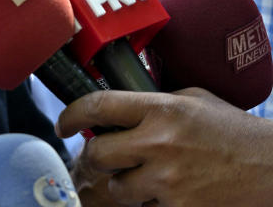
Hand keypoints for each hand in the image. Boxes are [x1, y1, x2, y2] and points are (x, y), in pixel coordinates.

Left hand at [58, 88, 272, 205]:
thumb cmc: (235, 132)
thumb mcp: (193, 101)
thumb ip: (153, 102)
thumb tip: (116, 108)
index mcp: (161, 109)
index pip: (97, 106)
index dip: (71, 115)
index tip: (62, 124)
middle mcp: (159, 143)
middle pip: (97, 154)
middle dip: (97, 156)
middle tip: (107, 156)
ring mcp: (168, 181)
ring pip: (118, 188)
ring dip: (125, 184)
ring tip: (148, 176)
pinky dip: (152, 203)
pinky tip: (171, 192)